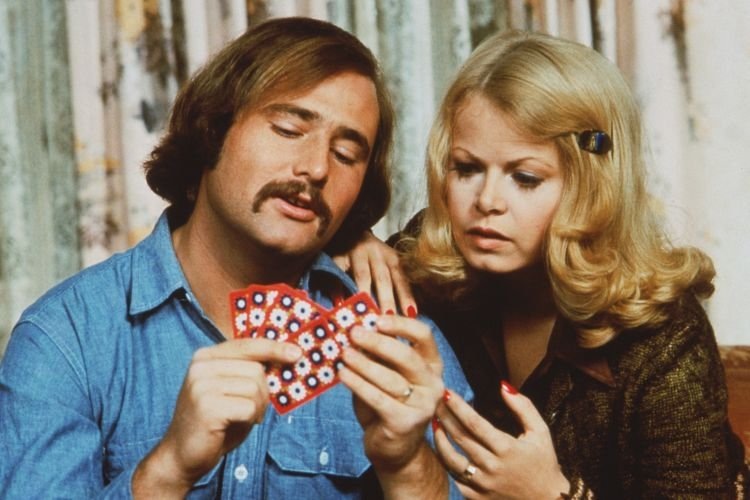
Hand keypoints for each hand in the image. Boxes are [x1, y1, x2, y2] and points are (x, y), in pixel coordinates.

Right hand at [133, 338, 300, 495]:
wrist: (181, 456)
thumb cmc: (214, 423)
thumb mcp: (232, 390)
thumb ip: (250, 372)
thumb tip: (288, 356)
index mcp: (206, 357)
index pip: (247, 345)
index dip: (274, 348)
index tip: (297, 353)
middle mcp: (201, 366)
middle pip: (256, 370)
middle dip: (264, 394)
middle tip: (252, 411)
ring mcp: (201, 385)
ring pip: (255, 389)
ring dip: (257, 408)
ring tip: (241, 419)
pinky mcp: (207, 406)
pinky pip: (249, 407)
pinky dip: (251, 419)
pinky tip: (235, 425)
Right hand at [332, 231, 416, 316]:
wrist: (350, 232)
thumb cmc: (373, 256)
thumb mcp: (388, 264)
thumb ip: (397, 284)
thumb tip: (410, 312)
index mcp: (391, 257)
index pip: (400, 278)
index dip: (406, 296)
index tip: (410, 314)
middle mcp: (376, 254)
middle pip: (383, 277)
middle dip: (386, 298)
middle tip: (389, 316)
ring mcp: (357, 254)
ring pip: (362, 275)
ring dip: (365, 293)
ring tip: (366, 311)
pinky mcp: (338, 256)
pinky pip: (339, 273)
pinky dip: (338, 288)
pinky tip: (340, 303)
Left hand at [338, 314, 443, 470]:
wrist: (394, 448)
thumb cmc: (387, 404)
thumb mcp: (385, 373)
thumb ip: (378, 353)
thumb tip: (358, 327)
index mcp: (432, 364)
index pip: (424, 335)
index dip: (401, 324)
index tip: (376, 319)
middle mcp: (433, 383)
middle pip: (407, 356)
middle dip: (378, 342)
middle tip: (354, 333)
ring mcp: (423, 405)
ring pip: (390, 378)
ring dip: (363, 363)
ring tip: (343, 354)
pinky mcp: (406, 422)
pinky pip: (378, 398)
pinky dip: (358, 384)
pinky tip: (342, 374)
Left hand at [434, 385, 569, 498]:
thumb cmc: (544, 464)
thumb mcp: (540, 432)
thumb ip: (523, 407)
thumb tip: (503, 386)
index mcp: (507, 449)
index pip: (475, 423)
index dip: (458, 406)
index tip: (446, 393)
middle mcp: (492, 467)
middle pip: (460, 438)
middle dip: (444, 416)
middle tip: (434, 401)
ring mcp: (483, 484)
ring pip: (451, 459)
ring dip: (439, 439)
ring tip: (434, 423)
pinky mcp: (477, 498)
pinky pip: (454, 478)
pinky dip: (445, 462)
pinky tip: (441, 448)